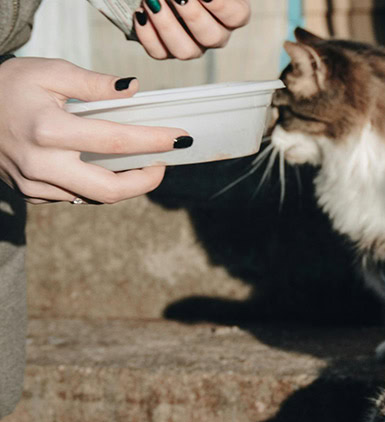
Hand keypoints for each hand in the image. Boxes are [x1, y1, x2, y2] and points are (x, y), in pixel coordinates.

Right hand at [0, 57, 188, 203]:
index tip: (179, 139)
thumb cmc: (9, 86)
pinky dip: (98, 186)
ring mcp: (35, 183)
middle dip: (145, 181)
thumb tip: (134, 89)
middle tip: (162, 164)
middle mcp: (42, 163)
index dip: (153, 142)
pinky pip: (76, 197)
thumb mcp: (49, 72)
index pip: (115, 142)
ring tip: (141, 164)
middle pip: (110, 190)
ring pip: (95, 198)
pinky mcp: (32, 193)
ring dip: (124, 185)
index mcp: (48, 130)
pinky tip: (109, 170)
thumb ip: (93, 83)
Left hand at [134, 0, 250, 59]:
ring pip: (185, 51)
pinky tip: (140, 13)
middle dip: (192, 15)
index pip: (237, 16)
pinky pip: (159, 52)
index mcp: (230, 12)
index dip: (222, 7)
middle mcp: (214, 33)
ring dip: (167, 26)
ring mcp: (192, 44)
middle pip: (212, 37)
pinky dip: (147, 34)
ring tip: (151, 1)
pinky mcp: (167, 49)